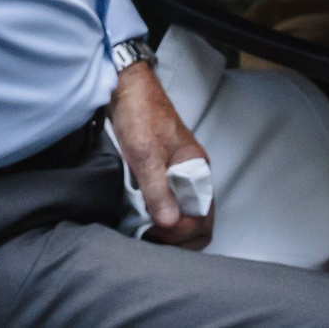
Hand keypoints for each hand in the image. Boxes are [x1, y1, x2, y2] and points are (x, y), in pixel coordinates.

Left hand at [108, 60, 212, 248]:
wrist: (126, 88)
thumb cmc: (140, 114)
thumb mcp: (146, 155)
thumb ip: (158, 191)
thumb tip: (170, 223)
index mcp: (197, 169)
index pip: (203, 217)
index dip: (181, 232)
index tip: (155, 231)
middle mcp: (191, 175)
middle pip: (196, 221)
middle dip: (177, 238)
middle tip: (150, 239)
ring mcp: (176, 175)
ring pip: (181, 215)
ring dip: (165, 229)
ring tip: (142, 233)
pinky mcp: (160, 174)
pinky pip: (166, 204)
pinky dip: (156, 218)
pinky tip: (139, 220)